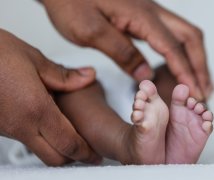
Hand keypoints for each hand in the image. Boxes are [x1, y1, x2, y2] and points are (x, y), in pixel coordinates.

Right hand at [0, 29, 101, 165]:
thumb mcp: (34, 59)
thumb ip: (64, 75)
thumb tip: (88, 76)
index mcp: (36, 109)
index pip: (68, 143)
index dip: (86, 153)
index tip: (96, 155)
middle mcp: (20, 125)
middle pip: (54, 157)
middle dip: (74, 157)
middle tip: (87, 152)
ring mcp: (7, 129)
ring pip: (39, 151)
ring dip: (58, 148)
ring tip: (71, 135)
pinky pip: (25, 140)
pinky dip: (42, 138)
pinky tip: (48, 122)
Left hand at [41, 0, 212, 99]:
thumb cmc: (71, 3)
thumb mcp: (90, 31)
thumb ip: (121, 52)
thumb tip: (145, 75)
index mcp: (141, 16)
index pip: (172, 47)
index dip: (185, 72)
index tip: (194, 93)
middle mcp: (152, 12)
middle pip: (190, 37)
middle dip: (200, 65)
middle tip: (205, 90)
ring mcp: (150, 14)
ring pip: (185, 35)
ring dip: (195, 59)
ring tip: (200, 82)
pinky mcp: (144, 18)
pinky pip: (172, 35)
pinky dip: (182, 53)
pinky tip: (180, 65)